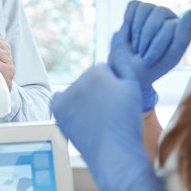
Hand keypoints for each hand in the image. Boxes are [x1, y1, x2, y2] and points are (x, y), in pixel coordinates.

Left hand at [51, 63, 165, 190]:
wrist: (114, 153)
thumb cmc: (127, 122)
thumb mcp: (133, 87)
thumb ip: (123, 60)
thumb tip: (116, 36)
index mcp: (99, 72)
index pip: (102, 70)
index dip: (112, 86)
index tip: (116, 102)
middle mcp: (79, 81)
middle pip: (87, 79)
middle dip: (96, 91)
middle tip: (107, 112)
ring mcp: (66, 96)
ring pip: (75, 90)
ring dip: (82, 99)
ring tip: (96, 118)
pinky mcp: (57, 110)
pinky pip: (60, 100)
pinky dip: (67, 106)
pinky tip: (80, 117)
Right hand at [108, 1, 190, 110]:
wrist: (125, 71)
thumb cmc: (150, 67)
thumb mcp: (169, 58)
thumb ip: (183, 37)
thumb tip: (189, 11)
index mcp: (180, 27)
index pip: (170, 26)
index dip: (156, 45)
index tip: (149, 61)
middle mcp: (167, 15)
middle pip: (159, 13)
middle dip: (146, 37)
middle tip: (141, 53)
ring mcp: (151, 10)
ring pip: (145, 8)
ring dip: (136, 31)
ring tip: (135, 46)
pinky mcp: (136, 8)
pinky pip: (133, 6)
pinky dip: (127, 23)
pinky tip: (128, 36)